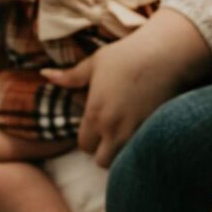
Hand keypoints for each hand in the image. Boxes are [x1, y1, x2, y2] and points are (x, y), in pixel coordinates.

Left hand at [41, 10, 211, 167]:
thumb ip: (70, 76)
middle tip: (113, 133)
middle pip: (102, 159)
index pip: (84, 145)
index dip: (90, 137)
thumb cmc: (128, 54)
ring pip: (123, 160)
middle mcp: (113, 128)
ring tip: (128, 135)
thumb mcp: (95, 62)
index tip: (100, 125)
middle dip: (105, 149)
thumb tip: (44, 73)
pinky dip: (141, 147)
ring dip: (123, 152)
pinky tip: (145, 132)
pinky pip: (143, 151)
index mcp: (95, 114)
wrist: (166, 52)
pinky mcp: (155, 130)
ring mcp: (136, 131)